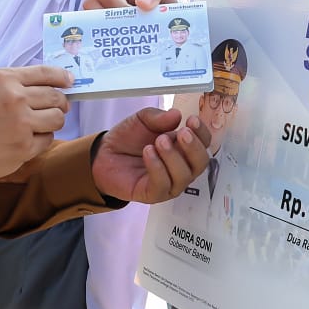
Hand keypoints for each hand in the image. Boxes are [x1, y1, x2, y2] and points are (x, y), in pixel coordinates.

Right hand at [0, 66, 70, 184]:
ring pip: (57, 119)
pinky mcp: (23, 147)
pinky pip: (47, 140)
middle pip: (56, 97)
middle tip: (58, 108)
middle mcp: (16, 98)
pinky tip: (26, 141)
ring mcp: (21, 123)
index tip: (70, 82)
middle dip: (61, 103)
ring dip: (52, 122)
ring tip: (39, 126)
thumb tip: (50, 86)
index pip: (46, 73)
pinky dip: (41, 140)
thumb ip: (15, 85)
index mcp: (5, 78)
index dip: (63, 77)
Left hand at [91, 108, 211, 202]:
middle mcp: (181, 167)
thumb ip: (158, 117)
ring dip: (173, 157)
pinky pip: (163, 185)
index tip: (192, 120)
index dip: (202, 133)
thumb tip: (176, 114)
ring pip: (184, 176)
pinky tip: (148, 152)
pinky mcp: (153, 194)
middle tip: (181, 133)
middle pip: (201, 162)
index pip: (204, 143)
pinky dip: (157, 167)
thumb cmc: (128, 139)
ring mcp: (170, 183)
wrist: (104, 154)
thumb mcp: (142, 120)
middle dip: (193, 147)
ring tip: (158, 141)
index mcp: (184, 147)